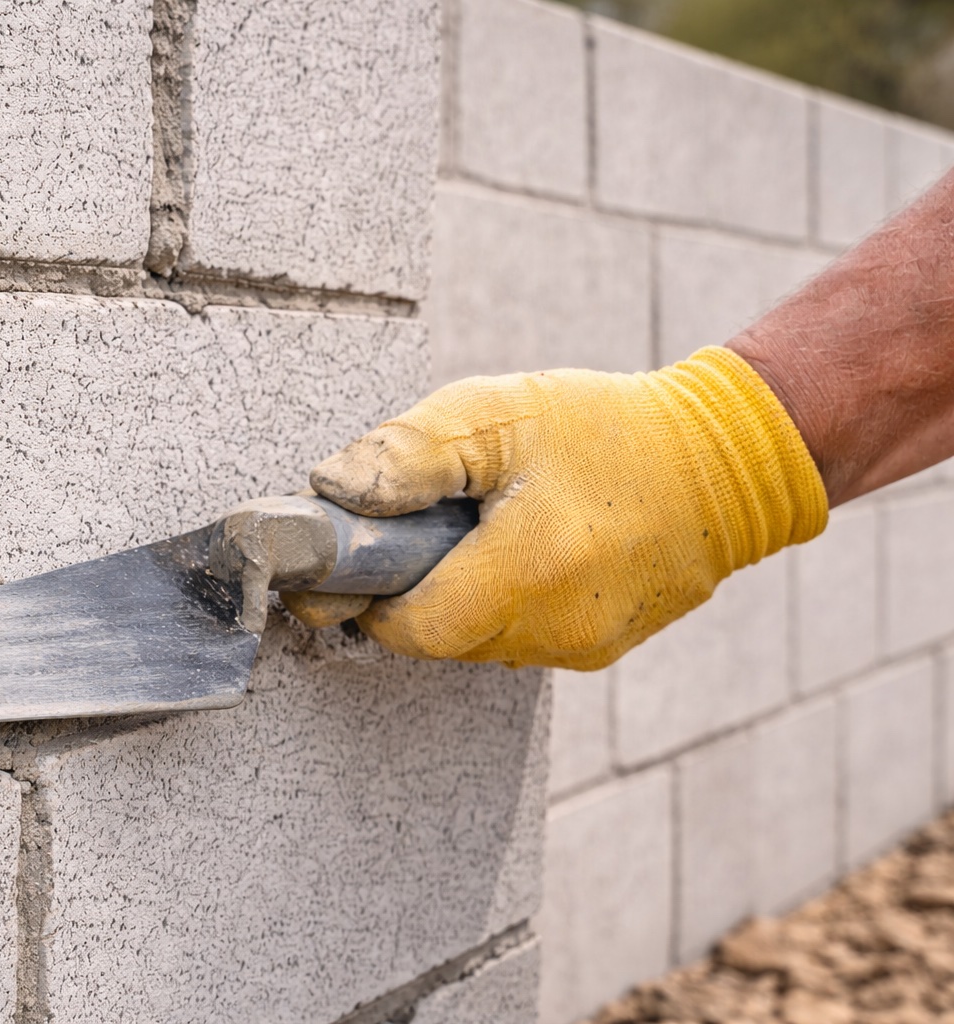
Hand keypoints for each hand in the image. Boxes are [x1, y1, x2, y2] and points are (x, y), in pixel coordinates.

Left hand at [280, 347, 827, 669]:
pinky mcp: (599, 649)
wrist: (728, 461)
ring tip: (471, 533)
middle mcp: (554, 628)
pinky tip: (514, 551)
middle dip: (406, 594)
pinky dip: (497, 604)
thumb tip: (332, 491)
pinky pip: (517, 639)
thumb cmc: (606, 428)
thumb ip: (409, 454)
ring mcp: (581, 647)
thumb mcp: (498, 412)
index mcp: (524, 571)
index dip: (362, 598)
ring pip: (475, 644)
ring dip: (453, 599)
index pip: (405, 626)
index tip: (346, 561)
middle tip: (409, 533)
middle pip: (435, 640)